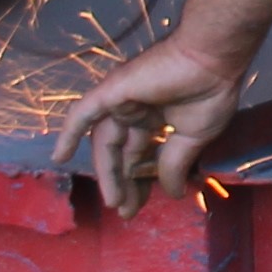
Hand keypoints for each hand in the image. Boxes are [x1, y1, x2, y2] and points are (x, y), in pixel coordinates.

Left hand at [52, 17, 264, 210]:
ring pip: (105, 142)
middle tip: (125, 211)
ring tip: (113, 201)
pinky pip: (83, 114)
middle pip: (122, 152)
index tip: (137, 207)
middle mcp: (135, 109)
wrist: (212, 60)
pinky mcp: (111, 91)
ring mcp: (121, 100)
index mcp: (156, 117)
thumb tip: (174, 193)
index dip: (138, 182)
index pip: (140, 155)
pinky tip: (59, 156)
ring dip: (107, 172)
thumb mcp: (192, 138)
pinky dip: (69, 133)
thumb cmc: (209, 92)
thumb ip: (175, 164)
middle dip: (123, 182)